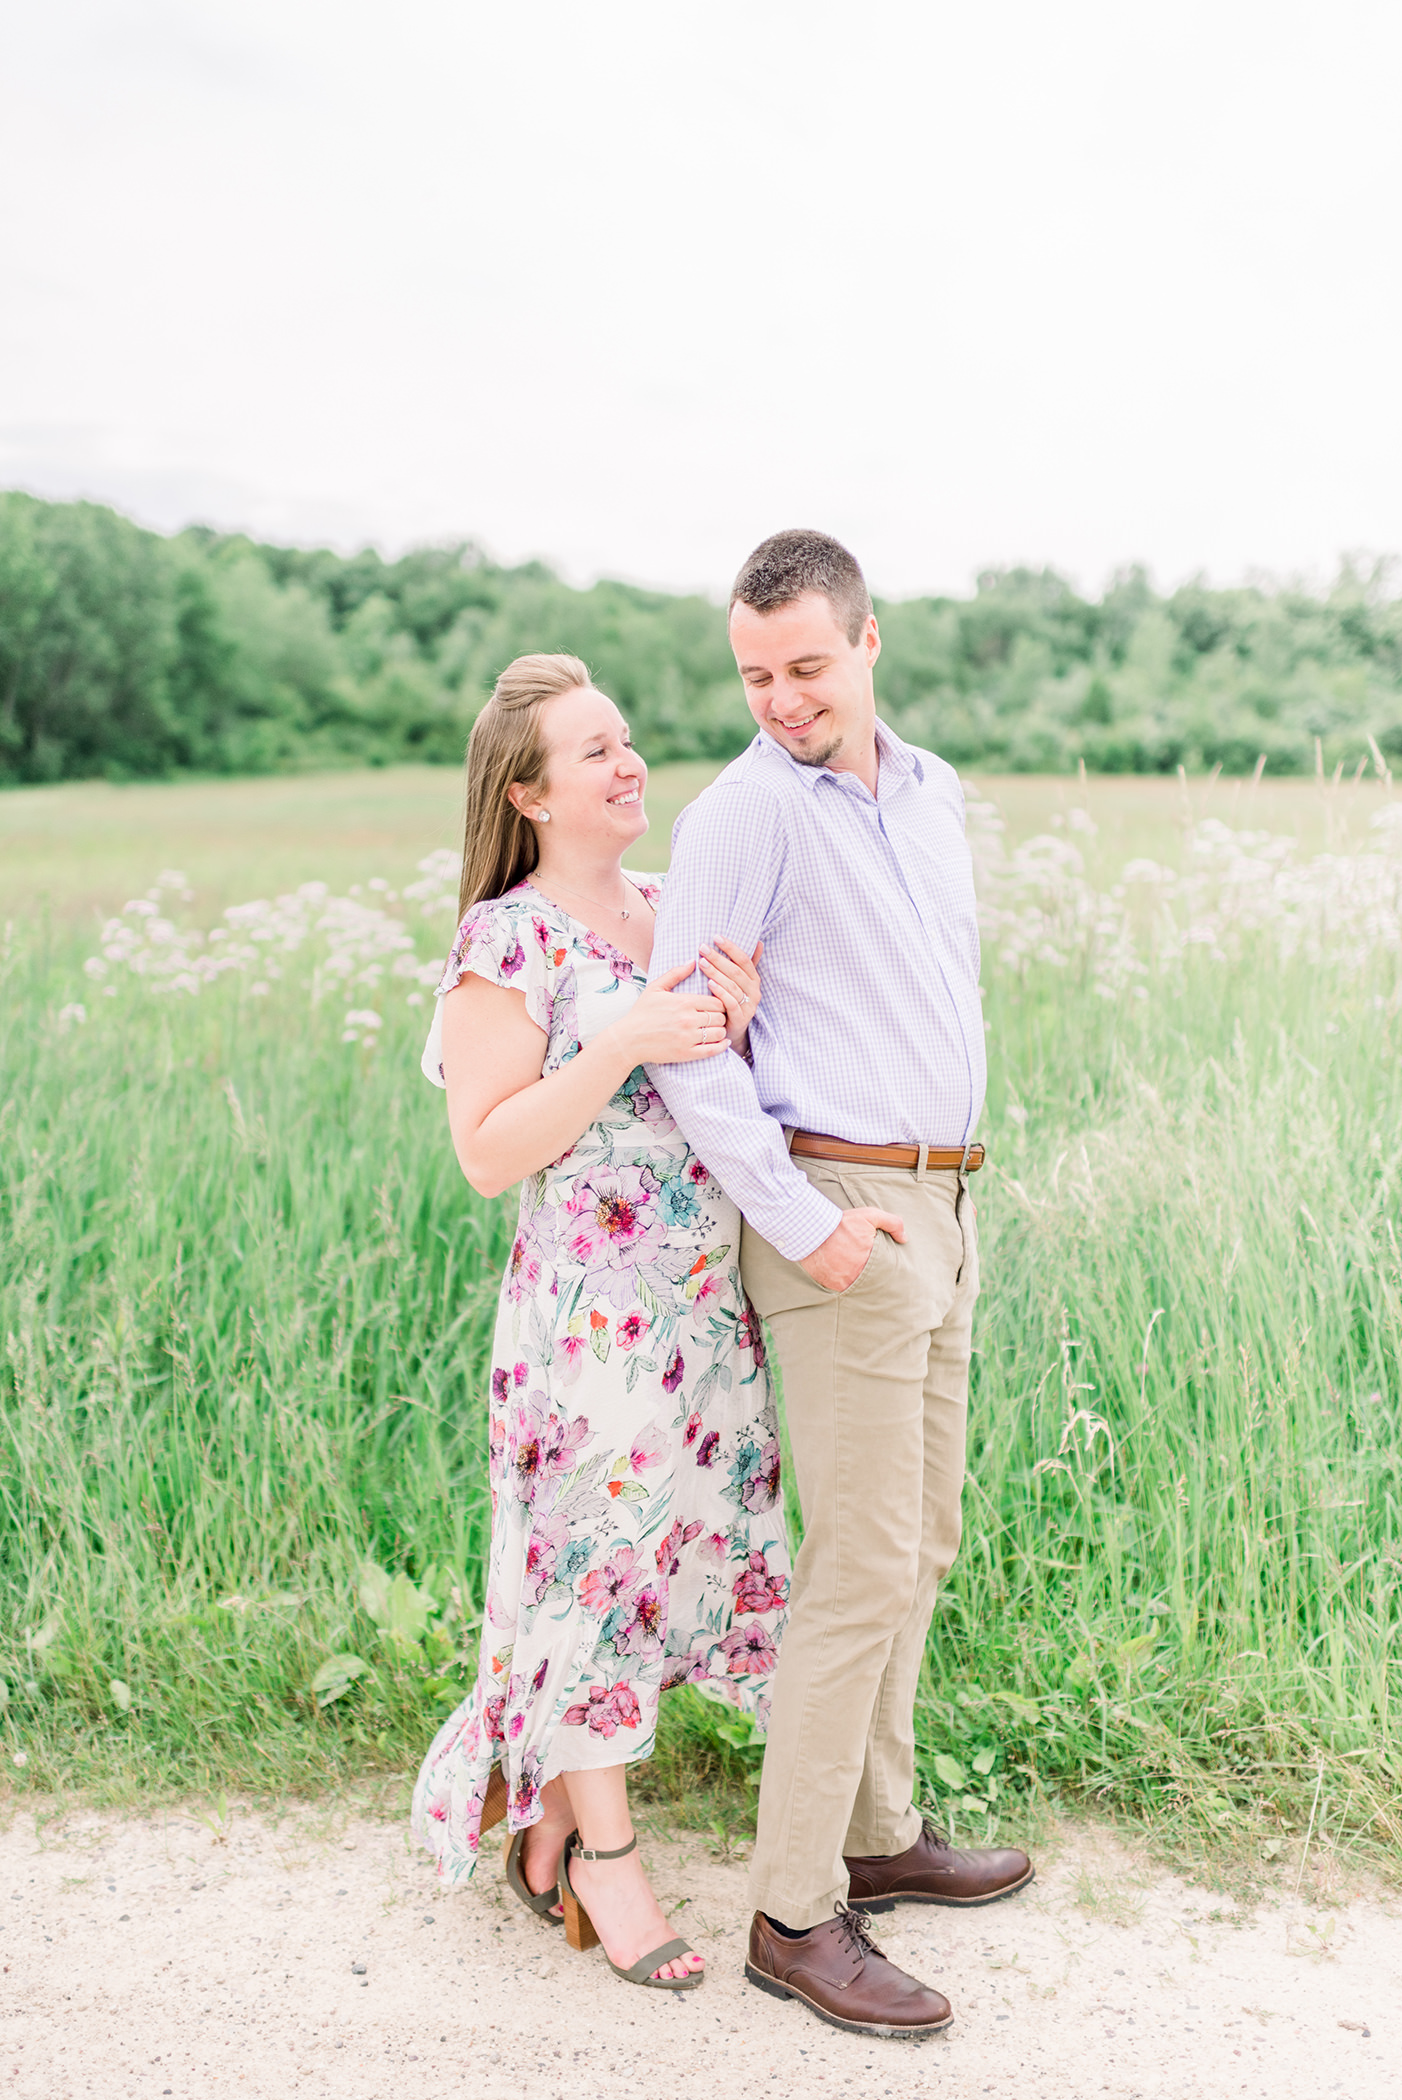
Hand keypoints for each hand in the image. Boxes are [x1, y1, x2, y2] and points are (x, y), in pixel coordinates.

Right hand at [616, 963, 729, 1064]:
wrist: (628, 1039)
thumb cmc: (641, 1012)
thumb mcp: (655, 988)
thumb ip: (676, 973)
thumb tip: (694, 961)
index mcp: (684, 1002)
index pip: (717, 1001)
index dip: (720, 1002)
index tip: (715, 1005)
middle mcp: (688, 1019)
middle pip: (720, 1016)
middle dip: (721, 1016)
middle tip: (716, 1017)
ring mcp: (688, 1038)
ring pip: (719, 1032)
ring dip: (720, 1030)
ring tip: (715, 1029)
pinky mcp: (686, 1053)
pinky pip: (713, 1050)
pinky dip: (722, 1046)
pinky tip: (724, 1042)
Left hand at [701, 937, 762, 1055]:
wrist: (732, 1031)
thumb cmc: (733, 1001)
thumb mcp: (741, 982)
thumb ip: (747, 964)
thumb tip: (759, 942)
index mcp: (754, 979)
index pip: (744, 959)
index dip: (731, 947)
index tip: (715, 937)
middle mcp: (754, 991)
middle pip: (736, 971)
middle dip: (719, 958)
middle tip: (703, 949)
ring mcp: (749, 1005)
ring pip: (732, 986)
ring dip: (716, 973)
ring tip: (702, 963)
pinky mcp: (741, 1018)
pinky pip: (731, 1003)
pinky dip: (720, 992)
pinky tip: (709, 983)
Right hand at [799, 1206, 906, 1291]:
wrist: (812, 1232)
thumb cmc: (841, 1224)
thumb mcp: (869, 1216)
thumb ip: (892, 1223)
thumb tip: (905, 1238)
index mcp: (873, 1258)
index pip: (888, 1269)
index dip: (888, 1267)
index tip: (886, 1265)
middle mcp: (861, 1273)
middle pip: (876, 1280)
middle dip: (876, 1277)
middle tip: (875, 1274)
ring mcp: (847, 1282)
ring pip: (862, 1287)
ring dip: (862, 1283)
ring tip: (858, 1275)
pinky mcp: (834, 1286)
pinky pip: (845, 1291)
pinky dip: (847, 1286)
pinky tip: (845, 1278)